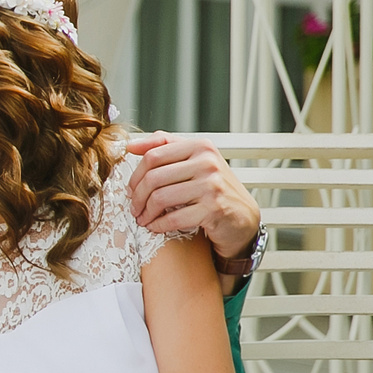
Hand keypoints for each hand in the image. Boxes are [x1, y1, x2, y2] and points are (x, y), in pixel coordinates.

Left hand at [125, 131, 260, 260]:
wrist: (242, 217)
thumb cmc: (213, 188)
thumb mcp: (194, 160)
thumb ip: (165, 147)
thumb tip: (131, 146)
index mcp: (200, 146)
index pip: (153, 155)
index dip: (136, 175)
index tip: (130, 189)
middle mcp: (208, 162)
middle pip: (153, 178)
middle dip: (137, 197)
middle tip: (134, 208)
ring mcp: (212, 185)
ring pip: (160, 198)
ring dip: (146, 213)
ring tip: (142, 219)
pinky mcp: (213, 209)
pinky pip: (173, 217)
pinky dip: (159, 224)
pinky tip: (155, 226)